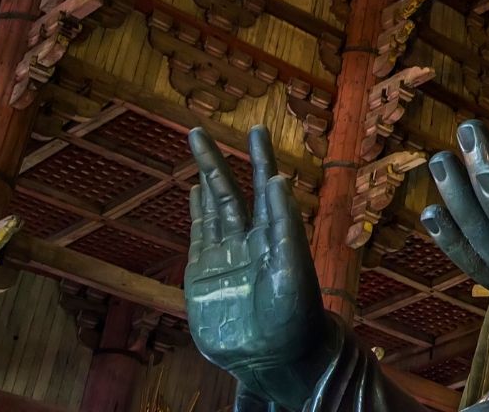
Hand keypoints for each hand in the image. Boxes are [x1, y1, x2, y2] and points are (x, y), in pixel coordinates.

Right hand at [185, 126, 330, 408]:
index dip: (259, 157)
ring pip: (211, 209)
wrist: (275, 358)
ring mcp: (223, 257)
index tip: (254, 129)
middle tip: (196, 130)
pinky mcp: (202, 278)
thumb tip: (277, 180)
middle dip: (214, 161)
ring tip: (197, 151)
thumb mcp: (293, 268)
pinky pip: (198, 237)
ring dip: (203, 181)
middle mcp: (248, 239)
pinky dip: (195, 213)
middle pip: (228, 192)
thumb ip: (284, 225)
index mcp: (275, 234)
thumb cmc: (295, 315)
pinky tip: (194, 193)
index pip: (264, 186)